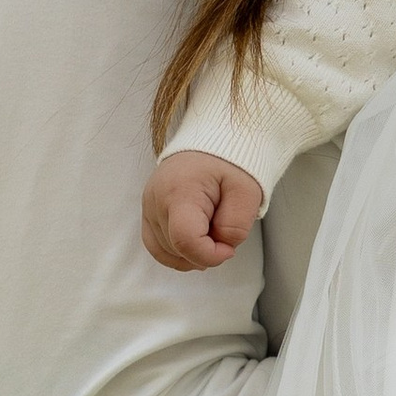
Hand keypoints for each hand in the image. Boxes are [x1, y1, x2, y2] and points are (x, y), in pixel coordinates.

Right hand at [144, 150, 263, 270]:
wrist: (213, 140)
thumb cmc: (230, 163)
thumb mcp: (247, 192)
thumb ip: (236, 225)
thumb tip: (220, 248)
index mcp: (180, 191)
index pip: (185, 241)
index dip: (210, 255)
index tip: (229, 249)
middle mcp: (156, 200)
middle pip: (177, 249)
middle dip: (205, 252)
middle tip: (224, 231)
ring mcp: (148, 206)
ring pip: (166, 252)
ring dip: (192, 254)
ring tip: (212, 232)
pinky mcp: (148, 211)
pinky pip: (157, 246)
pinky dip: (178, 253)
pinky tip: (197, 245)